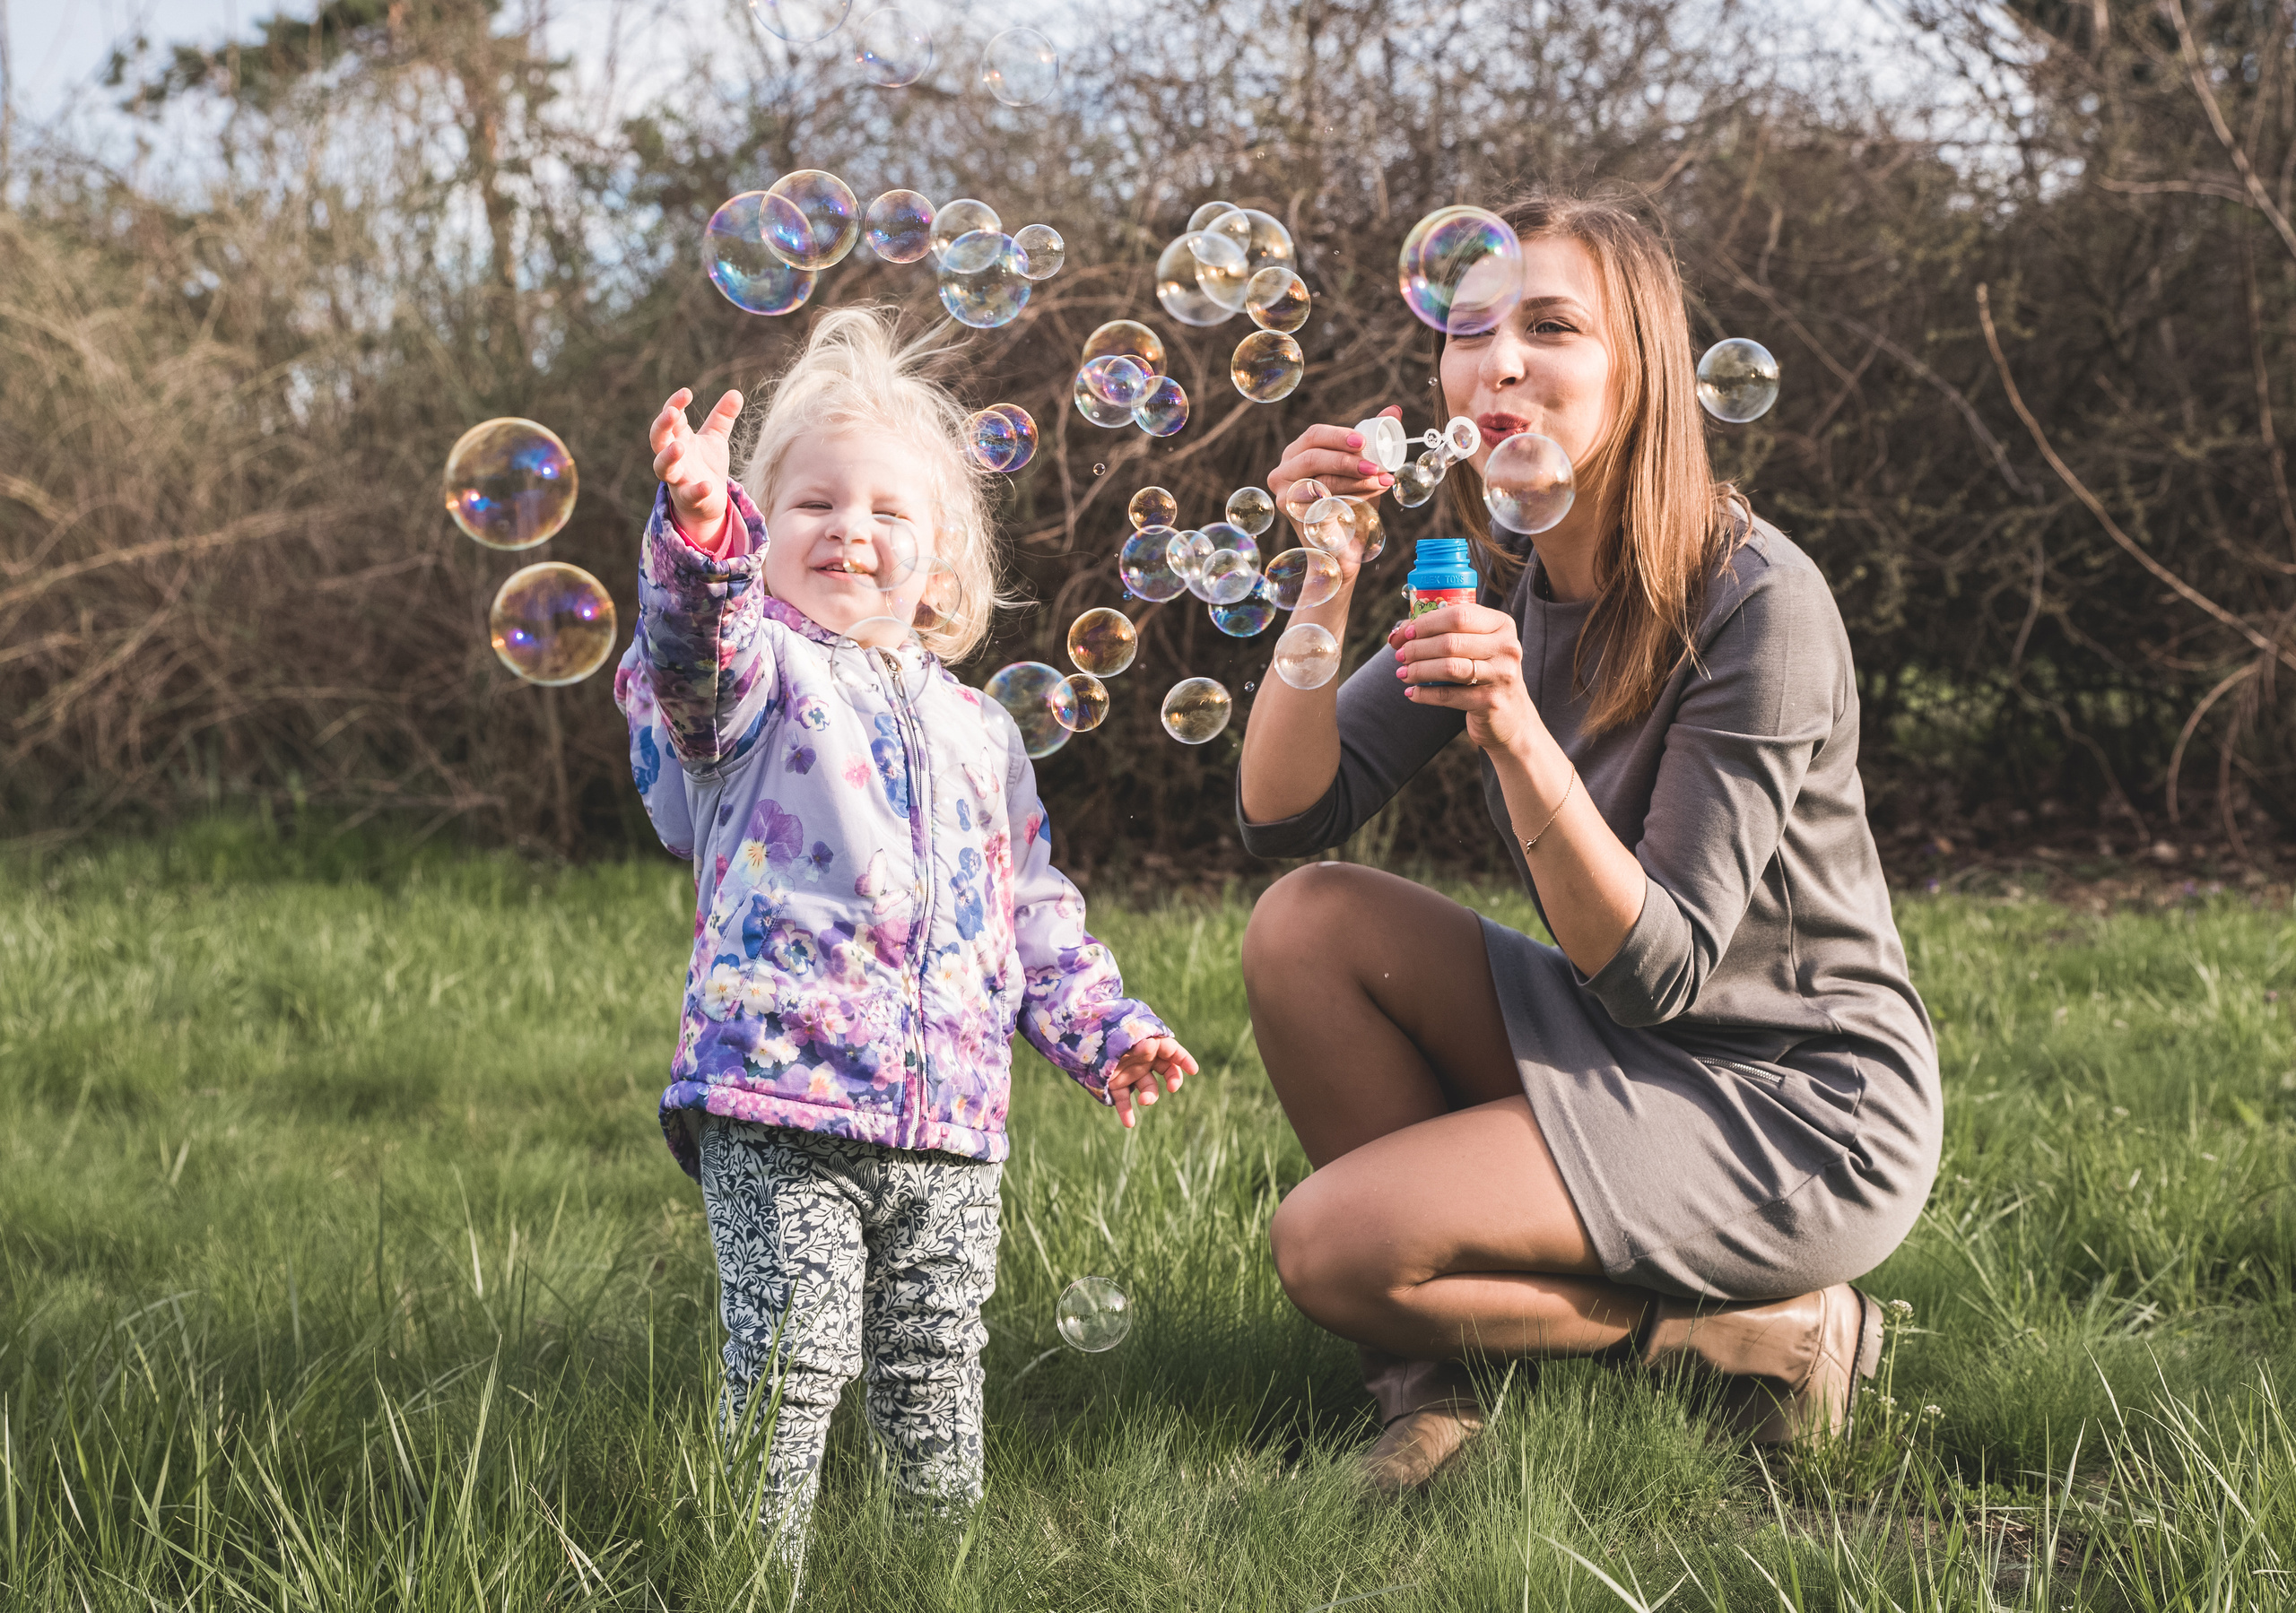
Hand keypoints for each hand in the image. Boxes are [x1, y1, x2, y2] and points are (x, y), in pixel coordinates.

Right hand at [650, 387, 743, 540]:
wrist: (709, 501)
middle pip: (657, 439)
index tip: (687, 393)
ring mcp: (678, 478)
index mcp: (678, 437)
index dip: (675, 404)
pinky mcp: (689, 498)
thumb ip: (722, 417)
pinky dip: (697, 490)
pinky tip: (708, 485)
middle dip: (662, 425)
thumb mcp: (715, 438)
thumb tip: (736, 393)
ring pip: (662, 467)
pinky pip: (689, 494)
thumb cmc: (705, 464)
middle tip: (671, 412)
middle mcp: (673, 457)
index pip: (670, 418)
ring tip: (679, 446)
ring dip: (667, 457)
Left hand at [1102, 1035, 1196, 1127]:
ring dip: (1149, 1097)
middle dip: (1173, 1079)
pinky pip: (1124, 1100)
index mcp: (1149, 1044)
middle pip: (1166, 1071)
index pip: (1172, 1050)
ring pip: (1148, 1088)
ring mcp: (1131, 1073)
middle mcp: (1143, 1060)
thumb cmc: (1106, 1035)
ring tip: (1143, 1101)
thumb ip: (1137, 1043)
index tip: (1193, 1070)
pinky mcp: (1116, 1085)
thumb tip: (1151, 1045)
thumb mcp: (1124, 1037)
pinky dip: (1126, 1112)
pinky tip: (1129, 1123)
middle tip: (1173, 1087)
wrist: (1080, 1042)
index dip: (1184, 1059)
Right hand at [1269, 405, 1399, 539]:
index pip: (1313, 435)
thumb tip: (1395, 410)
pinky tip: (1368, 501)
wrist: (1341, 543)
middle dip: (1347, 460)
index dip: (1338, 435)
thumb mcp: (1361, 468)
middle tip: (1375, 466)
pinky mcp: (1294, 517)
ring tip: (1381, 481)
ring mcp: (1285, 496)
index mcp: (1297, 453)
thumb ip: (1374, 439)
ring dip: (1355, 481)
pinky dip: (1349, 501)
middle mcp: (1283, 471)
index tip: (1363, 442)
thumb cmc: (1349, 500)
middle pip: (1313, 456)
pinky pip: (1323, 505)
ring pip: (1320, 482)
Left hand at [1389, 602, 1541, 754]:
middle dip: (1418, 648)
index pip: (1459, 615)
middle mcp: (1506, 647)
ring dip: (1419, 670)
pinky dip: (1425, 694)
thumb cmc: (1484, 673)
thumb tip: (1397, 634)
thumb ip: (1442, 633)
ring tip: (1402, 673)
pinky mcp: (1491, 702)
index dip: (1426, 623)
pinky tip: (1412, 693)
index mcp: (1501, 624)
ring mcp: (1502, 675)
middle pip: (1451, 642)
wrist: (1511, 715)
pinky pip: (1449, 695)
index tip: (1406, 633)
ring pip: (1449, 668)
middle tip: (1400, 655)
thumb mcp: (1475, 646)